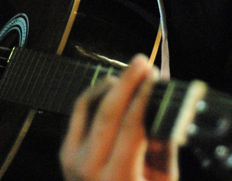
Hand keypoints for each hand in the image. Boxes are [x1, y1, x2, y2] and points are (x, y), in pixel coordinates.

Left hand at [60, 54, 178, 180]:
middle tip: (143, 61)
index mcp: (118, 180)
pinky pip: (79, 112)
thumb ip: (164, 148)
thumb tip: (166, 109)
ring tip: (132, 73)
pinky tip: (111, 86)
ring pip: (88, 105)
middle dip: (127, 81)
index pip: (131, 126)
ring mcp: (71, 160)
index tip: (156, 78)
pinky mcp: (65, 153)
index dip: (144, 97)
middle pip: (107, 110)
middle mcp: (89, 169)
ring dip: (111, 83)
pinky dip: (95, 93)